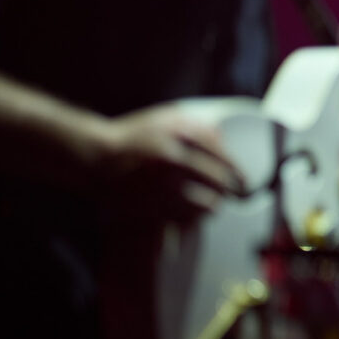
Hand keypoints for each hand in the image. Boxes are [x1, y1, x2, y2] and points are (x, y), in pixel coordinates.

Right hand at [93, 102, 245, 224]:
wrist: (94, 157)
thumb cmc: (134, 136)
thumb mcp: (166, 119)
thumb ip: (197, 127)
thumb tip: (225, 142)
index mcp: (179, 135)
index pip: (222, 156)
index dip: (237, 171)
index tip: (244, 181)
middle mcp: (172, 159)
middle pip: (218, 182)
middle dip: (227, 190)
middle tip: (230, 194)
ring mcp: (160, 185)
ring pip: (204, 205)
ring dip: (211, 207)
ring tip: (211, 205)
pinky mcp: (150, 206)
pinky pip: (183, 220)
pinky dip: (191, 219)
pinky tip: (190, 214)